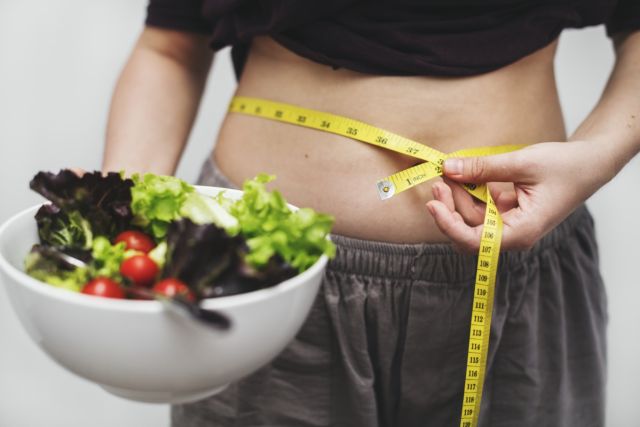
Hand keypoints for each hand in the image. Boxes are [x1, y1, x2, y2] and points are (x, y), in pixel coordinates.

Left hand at [425, 140, 615, 251]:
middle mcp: (513, 234)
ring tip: (449, 170)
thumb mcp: (522, 163)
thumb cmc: (565, 166)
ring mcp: (509, 224)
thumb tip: (448, 168)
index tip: (433, 205)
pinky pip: (481, 206)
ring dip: (458, 195)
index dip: (449, 225)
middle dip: (450, 206)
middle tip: (439, 178)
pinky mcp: (507, 212)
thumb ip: (483, 168)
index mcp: (521, 232)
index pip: (474, 242)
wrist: (590, 163)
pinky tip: (463, 174)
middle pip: (468, 230)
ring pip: (472, 217)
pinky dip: (470, 191)